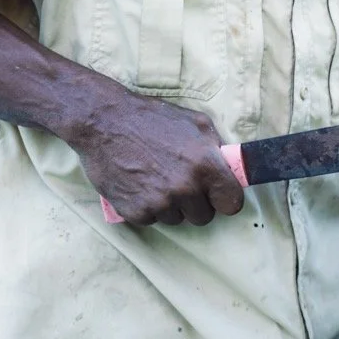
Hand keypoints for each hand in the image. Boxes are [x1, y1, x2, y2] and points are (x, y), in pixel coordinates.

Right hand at [70, 88, 243, 226]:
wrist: (106, 122)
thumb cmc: (152, 118)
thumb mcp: (196, 122)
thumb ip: (216, 147)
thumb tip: (228, 167)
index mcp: (205, 164)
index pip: (232, 203)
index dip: (225, 199)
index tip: (218, 195)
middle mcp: (185, 187)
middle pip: (204, 216)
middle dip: (197, 202)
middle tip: (182, 183)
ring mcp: (159, 202)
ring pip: (177, 219)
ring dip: (171, 206)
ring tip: (157, 179)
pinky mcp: (135, 212)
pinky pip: (152, 220)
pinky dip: (148, 207)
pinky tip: (141, 185)